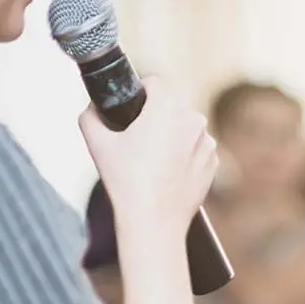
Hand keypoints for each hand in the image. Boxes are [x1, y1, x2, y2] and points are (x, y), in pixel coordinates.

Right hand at [79, 75, 217, 242]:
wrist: (155, 220)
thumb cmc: (126, 181)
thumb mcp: (96, 143)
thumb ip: (90, 115)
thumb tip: (93, 107)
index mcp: (168, 110)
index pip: (156, 82)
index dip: (140, 89)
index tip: (131, 104)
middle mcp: (194, 122)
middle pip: (171, 106)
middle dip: (155, 115)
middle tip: (137, 136)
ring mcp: (208, 144)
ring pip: (186, 127)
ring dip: (171, 134)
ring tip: (152, 158)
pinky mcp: (214, 163)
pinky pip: (196, 148)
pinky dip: (184, 153)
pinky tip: (168, 171)